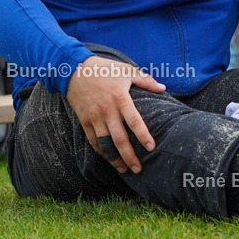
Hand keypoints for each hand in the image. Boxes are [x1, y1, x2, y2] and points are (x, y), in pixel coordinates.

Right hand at [65, 56, 165, 173]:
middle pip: (119, 138)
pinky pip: (92, 140)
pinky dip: (100, 151)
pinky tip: (108, 158)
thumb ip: (146, 80)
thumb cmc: (105, 69)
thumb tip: (163, 88)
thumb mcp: (127, 70)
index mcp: (120, 98)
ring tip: (124, 169)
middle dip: (129, 156)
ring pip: (105, 143)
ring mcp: (94, 117)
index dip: (143, 135)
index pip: (134, 121)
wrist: (75, 69)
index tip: (151, 147)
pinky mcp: (84, 120)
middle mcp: (107, 110)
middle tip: (138, 169)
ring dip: (114, 158)